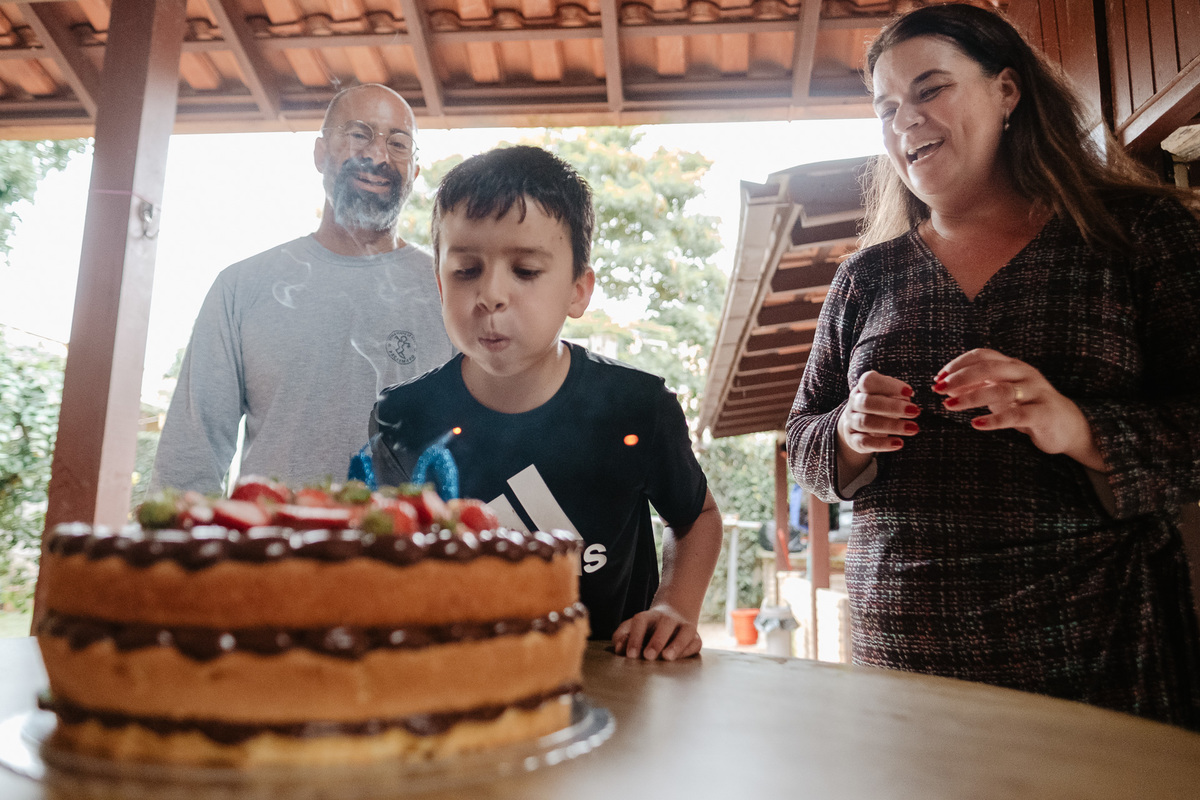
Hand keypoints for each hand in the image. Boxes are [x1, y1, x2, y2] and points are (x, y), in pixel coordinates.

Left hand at [611, 604, 701, 660]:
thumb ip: (621, 637)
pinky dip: (688, 650)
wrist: (673, 616)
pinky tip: (680, 659)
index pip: (641, 621)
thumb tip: (619, 648)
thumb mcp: (630, 629)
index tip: (630, 655)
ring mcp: (684, 626)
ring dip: (677, 644)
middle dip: (657, 640)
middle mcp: (668, 619)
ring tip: (667, 657)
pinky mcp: (695, 638)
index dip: (635, 637)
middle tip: (648, 656)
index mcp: (649, 616)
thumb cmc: (646, 630)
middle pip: (665, 624)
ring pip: (685, 631)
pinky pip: (695, 643)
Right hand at [837, 370, 920, 454]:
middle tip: (915, 411)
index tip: (909, 392)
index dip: (888, 386)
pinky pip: (864, 442)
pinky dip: (882, 443)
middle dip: (892, 407)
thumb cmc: (879, 408)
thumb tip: (906, 396)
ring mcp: (851, 422)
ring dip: (892, 425)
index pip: (868, 381)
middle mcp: (854, 403)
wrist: (857, 427)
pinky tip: (899, 443)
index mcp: (862, 388)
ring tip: (913, 428)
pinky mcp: (853, 440)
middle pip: (866, 402)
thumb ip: (896, 394)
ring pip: (865, 422)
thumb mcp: (886, 397)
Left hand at [933, 348, 1105, 469]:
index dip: (958, 363)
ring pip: (1001, 390)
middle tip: (938, 390)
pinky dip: (994, 419)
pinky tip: (976, 424)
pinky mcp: (1043, 413)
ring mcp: (1036, 392)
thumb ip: (978, 385)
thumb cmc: (1027, 406)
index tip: (938, 377)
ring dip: (971, 397)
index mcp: (1012, 365)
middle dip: (961, 377)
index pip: (982, 354)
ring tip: (949, 405)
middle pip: (989, 367)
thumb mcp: (1001, 392)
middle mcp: (1024, 374)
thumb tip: (945, 385)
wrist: (1067, 425)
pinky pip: (1017, 415)